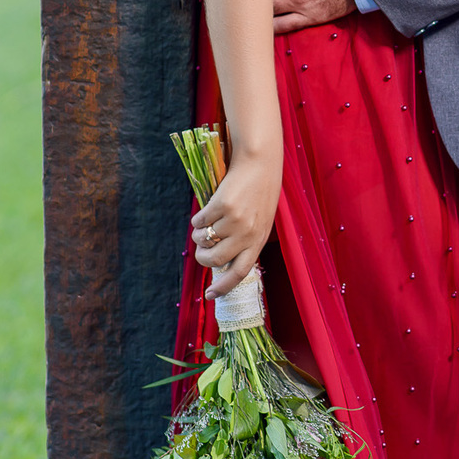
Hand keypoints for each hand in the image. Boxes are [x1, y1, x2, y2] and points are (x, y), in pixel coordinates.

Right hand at [191, 150, 279, 297]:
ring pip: (204, 239)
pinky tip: (207, 210)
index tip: (210, 296)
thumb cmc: (259, 192)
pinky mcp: (221, 205)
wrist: (259, 163)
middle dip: (202, 257)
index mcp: (258, 241)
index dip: (223, 287)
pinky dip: (198, 219)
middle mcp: (247, 234)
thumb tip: (220, 262)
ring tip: (205, 225)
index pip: (239, 273)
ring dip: (199, 235)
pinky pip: (199, 221)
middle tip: (200, 249)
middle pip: (215, 260)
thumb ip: (245, 240)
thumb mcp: (259, 221)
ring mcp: (234, 220)